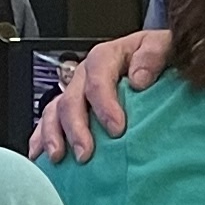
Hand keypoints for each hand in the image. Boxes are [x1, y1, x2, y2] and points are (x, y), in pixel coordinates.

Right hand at [30, 27, 172, 162]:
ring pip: (54, 112)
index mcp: (106, 57)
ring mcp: (74, 93)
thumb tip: (138, 78)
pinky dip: (40, 140)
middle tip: (86, 153)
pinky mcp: (69, 111)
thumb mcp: (164, 46)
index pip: (98, 78)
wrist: (156, 65)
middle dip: (76, 128)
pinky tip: (39, 156)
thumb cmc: (158, 58)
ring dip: (53, 135)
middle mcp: (85, 75)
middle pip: (71, 99)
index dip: (104, 103)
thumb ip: (153, 55)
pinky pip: (47, 123)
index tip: (117, 128)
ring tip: (58, 157)